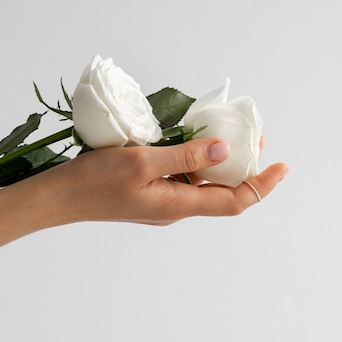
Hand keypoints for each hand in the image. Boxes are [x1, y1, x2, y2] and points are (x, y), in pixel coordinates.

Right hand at [39, 137, 288, 225]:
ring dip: (217, 163)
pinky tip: (187, 141)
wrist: (58, 197)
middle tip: (253, 138)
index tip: (282, 165)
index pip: (234, 201)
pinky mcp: (147, 194)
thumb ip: (185, 155)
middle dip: (243, 169)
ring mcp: (160, 202)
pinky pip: (180, 179)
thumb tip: (224, 149)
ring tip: (225, 134)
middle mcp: (174, 208)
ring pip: (200, 184)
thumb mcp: (143, 161)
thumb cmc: (95, 180)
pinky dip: (192, 162)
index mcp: (178, 204)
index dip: (262, 185)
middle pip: (221, 192)